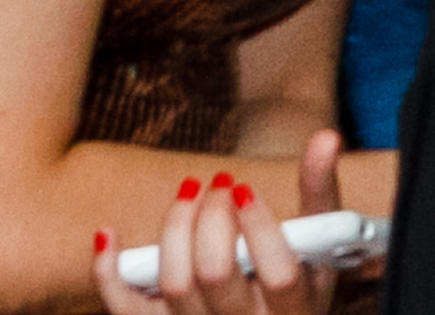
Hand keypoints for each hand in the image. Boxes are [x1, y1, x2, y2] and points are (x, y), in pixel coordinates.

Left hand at [96, 134, 349, 314]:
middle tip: (221, 184)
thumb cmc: (298, 278)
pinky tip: (109, 234)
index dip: (260, 229)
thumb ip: (321, 190)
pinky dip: (110, 273)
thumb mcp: (322, 244)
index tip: (247, 191)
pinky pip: (125, 309)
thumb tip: (326, 137)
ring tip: (192, 193)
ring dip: (176, 227)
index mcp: (296, 312)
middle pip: (216, 275)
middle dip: (211, 218)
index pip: (279, 276)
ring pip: (174, 284)